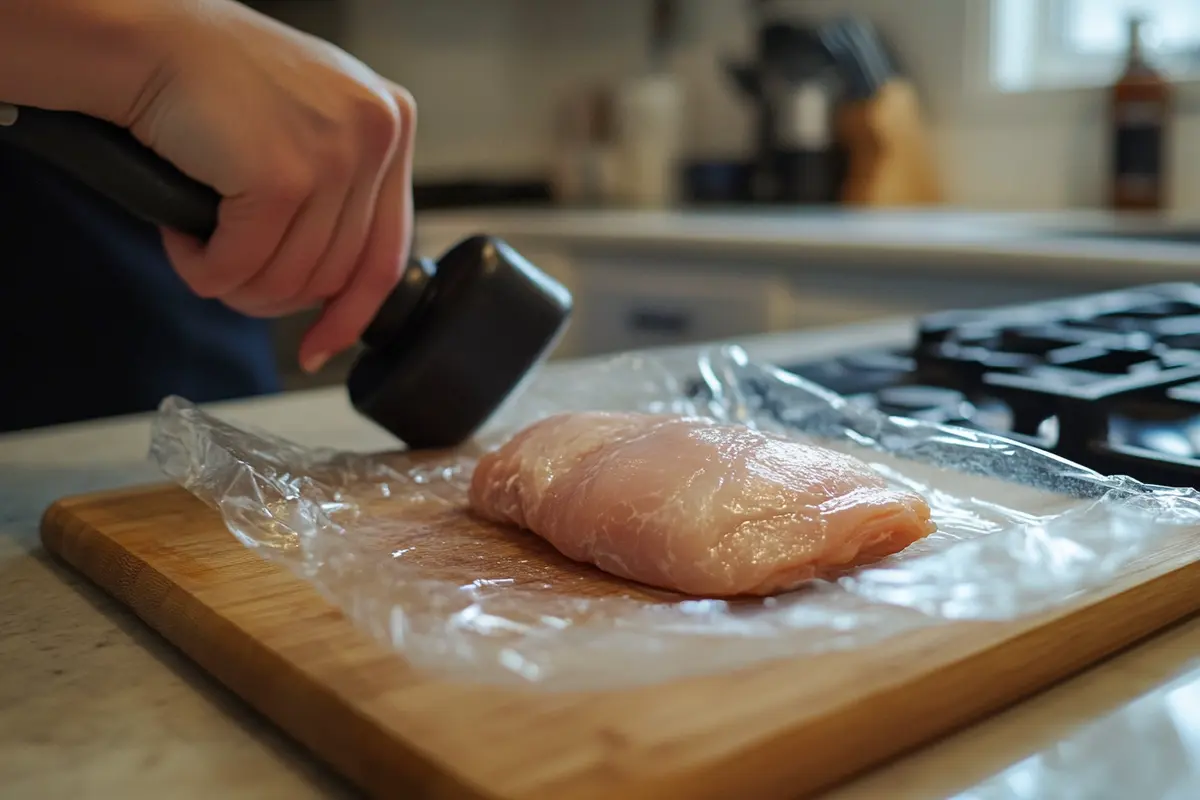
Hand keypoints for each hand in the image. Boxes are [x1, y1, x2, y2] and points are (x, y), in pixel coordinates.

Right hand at [123, 1, 416, 372]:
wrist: (146, 38)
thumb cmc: (213, 79)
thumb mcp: (310, 124)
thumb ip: (341, 190)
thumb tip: (341, 291)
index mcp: (392, 122)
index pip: (389, 251)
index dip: (351, 314)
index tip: (320, 346)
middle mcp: (377, 134)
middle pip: (336, 275)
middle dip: (275, 297)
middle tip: (229, 276)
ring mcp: (335, 155)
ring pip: (291, 281)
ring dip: (235, 285)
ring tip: (202, 251)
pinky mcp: (282, 177)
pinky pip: (243, 267)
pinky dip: (205, 271)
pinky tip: (185, 241)